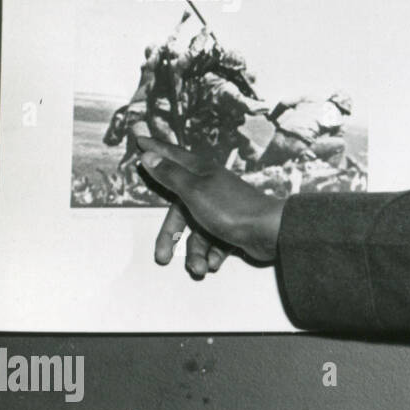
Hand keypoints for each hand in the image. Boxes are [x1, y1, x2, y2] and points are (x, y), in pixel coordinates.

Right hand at [136, 136, 286, 274]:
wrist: (268, 233)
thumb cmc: (230, 209)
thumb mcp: (193, 191)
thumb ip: (170, 175)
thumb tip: (149, 155)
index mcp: (201, 174)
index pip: (173, 157)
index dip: (156, 150)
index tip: (140, 140)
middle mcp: (210, 189)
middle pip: (180, 211)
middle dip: (171, 236)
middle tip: (162, 256)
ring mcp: (222, 210)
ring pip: (198, 233)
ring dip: (196, 254)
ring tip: (201, 268)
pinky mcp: (234, 228)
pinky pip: (215, 243)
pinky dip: (213, 254)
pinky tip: (216, 263)